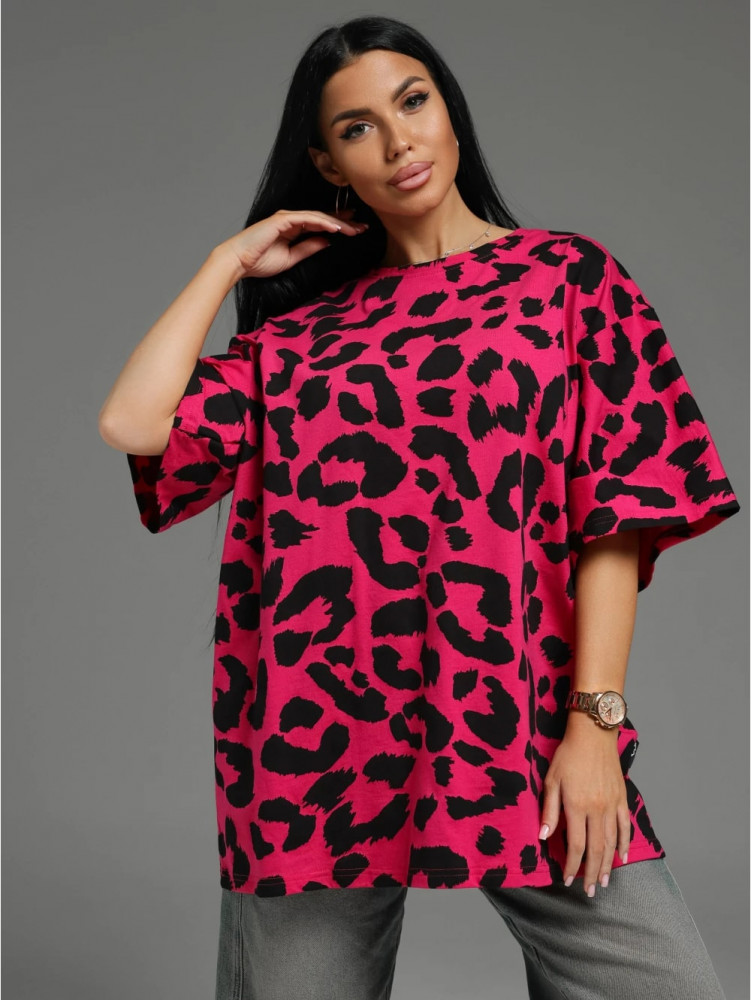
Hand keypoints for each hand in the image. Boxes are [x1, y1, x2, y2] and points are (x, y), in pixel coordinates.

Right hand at [217, 207, 367, 280]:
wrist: (238, 262)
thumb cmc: (259, 261)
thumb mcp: (292, 258)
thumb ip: (308, 248)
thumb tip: (327, 242)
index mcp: (293, 228)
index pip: (320, 225)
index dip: (338, 226)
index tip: (356, 230)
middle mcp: (291, 219)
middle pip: (323, 218)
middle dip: (344, 222)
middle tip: (363, 226)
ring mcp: (286, 217)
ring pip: (318, 217)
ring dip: (337, 222)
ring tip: (353, 229)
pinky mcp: (282, 219)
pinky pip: (307, 219)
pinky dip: (322, 222)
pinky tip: (335, 228)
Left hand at [538, 715, 630, 895]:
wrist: (593, 734)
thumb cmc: (568, 755)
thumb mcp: (552, 780)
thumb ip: (549, 810)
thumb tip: (544, 837)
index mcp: (577, 806)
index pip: (576, 845)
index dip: (572, 865)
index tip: (568, 879)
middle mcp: (597, 810)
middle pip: (596, 849)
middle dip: (591, 873)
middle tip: (589, 892)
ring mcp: (612, 805)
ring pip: (611, 842)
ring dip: (607, 864)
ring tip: (603, 881)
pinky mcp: (622, 798)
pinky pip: (625, 827)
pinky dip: (624, 844)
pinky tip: (621, 857)